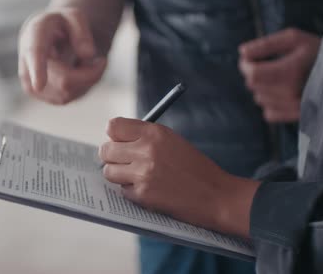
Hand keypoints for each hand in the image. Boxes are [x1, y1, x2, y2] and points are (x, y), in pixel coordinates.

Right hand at [18, 8, 107, 104]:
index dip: (37, 70)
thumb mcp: (75, 16)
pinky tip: (78, 71)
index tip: (39, 85)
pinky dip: (82, 85)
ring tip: (84, 60)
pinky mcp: (44, 97)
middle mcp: (27, 65)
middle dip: (90, 73)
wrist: (46, 39)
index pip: (35, 54)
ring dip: (86, 78)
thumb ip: (82, 31)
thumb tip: (88, 55)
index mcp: (33, 38)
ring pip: (70, 90)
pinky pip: (71, 96)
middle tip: (102, 60)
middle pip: (66, 80)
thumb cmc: (60, 25)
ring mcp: (34, 86)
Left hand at [98, 117, 259, 236]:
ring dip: (119, 176)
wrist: (217, 195)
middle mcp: (146, 150)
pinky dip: (132, 192)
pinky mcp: (143, 194)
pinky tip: (149, 190)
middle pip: (106, 150)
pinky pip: (122, 190)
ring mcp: (143, 173)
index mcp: (154, 133)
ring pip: (109, 171)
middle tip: (123, 163)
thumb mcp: (171, 141)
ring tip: (137, 177)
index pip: (114, 127)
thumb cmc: (195, 167)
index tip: (120, 142)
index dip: (114, 136)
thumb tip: (116, 139)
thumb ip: (145, 137)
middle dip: (112, 157)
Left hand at [239, 28, 320, 122]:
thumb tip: (241, 52)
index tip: (248, 58)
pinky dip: (270, 103)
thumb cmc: (318, 50)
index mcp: (290, 71)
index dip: (245, 65)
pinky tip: (281, 92)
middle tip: (264, 64)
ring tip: (278, 77)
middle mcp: (291, 92)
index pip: (252, 73)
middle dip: (253, 73)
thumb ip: (266, 44)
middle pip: (253, 85)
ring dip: (263, 87)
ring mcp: (294, 107)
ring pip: (259, 99)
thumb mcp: (294, 38)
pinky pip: (268, 113)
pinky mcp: (296, 116)